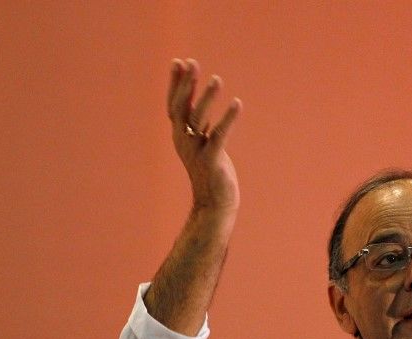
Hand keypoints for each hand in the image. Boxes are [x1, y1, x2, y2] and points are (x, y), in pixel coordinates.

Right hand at [167, 58, 241, 213]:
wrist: (214, 204)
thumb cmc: (210, 173)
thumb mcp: (202, 145)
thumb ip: (199, 125)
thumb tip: (198, 103)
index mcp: (180, 136)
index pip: (174, 105)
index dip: (175, 84)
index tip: (179, 61)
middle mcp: (184, 142)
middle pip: (181, 109)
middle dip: (186, 85)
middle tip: (193, 63)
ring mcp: (196, 151)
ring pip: (198, 120)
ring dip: (207, 98)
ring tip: (217, 79)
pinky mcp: (212, 161)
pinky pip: (219, 136)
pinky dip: (228, 119)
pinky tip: (237, 103)